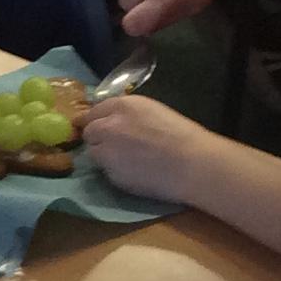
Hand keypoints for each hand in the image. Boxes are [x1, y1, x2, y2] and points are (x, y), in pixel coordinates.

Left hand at [80, 95, 214, 203]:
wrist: (192, 164)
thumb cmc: (182, 135)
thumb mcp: (152, 111)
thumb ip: (128, 114)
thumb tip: (113, 121)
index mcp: (123, 106)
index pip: (94, 111)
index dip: (95, 120)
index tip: (96, 126)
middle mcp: (109, 126)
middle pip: (89, 132)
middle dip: (97, 138)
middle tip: (113, 147)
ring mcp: (107, 151)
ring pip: (94, 153)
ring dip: (104, 156)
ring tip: (128, 161)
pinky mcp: (111, 174)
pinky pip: (106, 172)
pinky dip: (115, 172)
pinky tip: (135, 173)